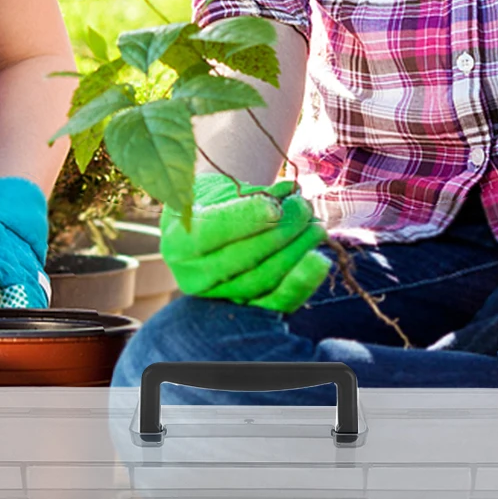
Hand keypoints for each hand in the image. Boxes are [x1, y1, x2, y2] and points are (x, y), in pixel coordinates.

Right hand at [161, 176, 329, 312]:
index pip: (212, 231)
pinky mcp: (245, 309)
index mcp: (177, 241)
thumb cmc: (213, 202)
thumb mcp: (217, 189)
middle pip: (243, 257)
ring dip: (297, 252)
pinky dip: (302, 282)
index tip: (277, 204)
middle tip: (304, 207)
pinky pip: (277, 302)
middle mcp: (193, 275)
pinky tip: (319, 260)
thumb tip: (286, 195)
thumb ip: (248, 193)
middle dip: (281, 230)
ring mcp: (219, 296)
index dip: (247, 218)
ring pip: (263, 279)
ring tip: (316, 227)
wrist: (208, 229)